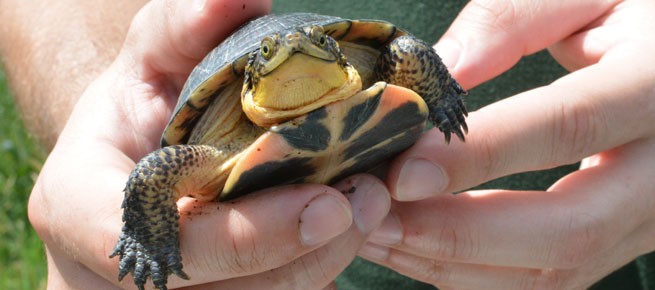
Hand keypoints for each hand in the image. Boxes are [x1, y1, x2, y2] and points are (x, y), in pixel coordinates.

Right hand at [28, 0, 389, 288]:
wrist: (134, 163)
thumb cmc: (142, 105)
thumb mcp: (152, 56)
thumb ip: (184, 25)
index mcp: (77, 205)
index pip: (147, 242)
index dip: (240, 237)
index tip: (326, 203)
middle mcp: (106, 275)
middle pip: (216, 287)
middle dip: (304, 251)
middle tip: (372, 198)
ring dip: (321, 262)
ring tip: (372, 205)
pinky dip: (314, 267)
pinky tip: (351, 225)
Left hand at [359, 0, 654, 287]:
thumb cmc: (653, 18)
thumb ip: (513, 17)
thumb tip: (438, 74)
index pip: (569, 126)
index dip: (484, 155)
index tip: (404, 169)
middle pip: (567, 229)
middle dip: (461, 234)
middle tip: (375, 217)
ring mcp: (653, 220)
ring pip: (554, 273)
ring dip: (456, 265)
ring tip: (377, 235)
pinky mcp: (631, 246)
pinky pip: (549, 281)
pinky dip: (476, 276)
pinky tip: (420, 248)